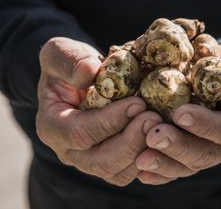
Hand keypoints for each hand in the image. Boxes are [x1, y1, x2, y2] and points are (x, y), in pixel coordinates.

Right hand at [36, 37, 161, 185]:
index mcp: (52, 126)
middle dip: (131, 142)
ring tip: (162, 126)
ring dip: (142, 152)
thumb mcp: (60, 53)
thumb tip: (90, 72)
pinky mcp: (109, 161)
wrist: (80, 79)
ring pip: (117, 172)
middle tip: (155, 119)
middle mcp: (69, 150)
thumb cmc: (69, 66)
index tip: (138, 103)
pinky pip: (129, 171)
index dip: (110, 121)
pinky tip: (162, 136)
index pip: (80, 133)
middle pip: (100, 162)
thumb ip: (69, 61)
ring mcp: (90, 159)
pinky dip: (148, 159)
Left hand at [135, 43, 220, 184]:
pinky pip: (172, 171)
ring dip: (163, 162)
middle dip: (178, 146)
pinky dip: (157, 173)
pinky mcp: (186, 157)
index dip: (206, 125)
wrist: (213, 76)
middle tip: (154, 136)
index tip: (181, 114)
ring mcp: (205, 154)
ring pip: (186, 166)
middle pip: (205, 154)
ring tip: (141, 157)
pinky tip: (139, 170)